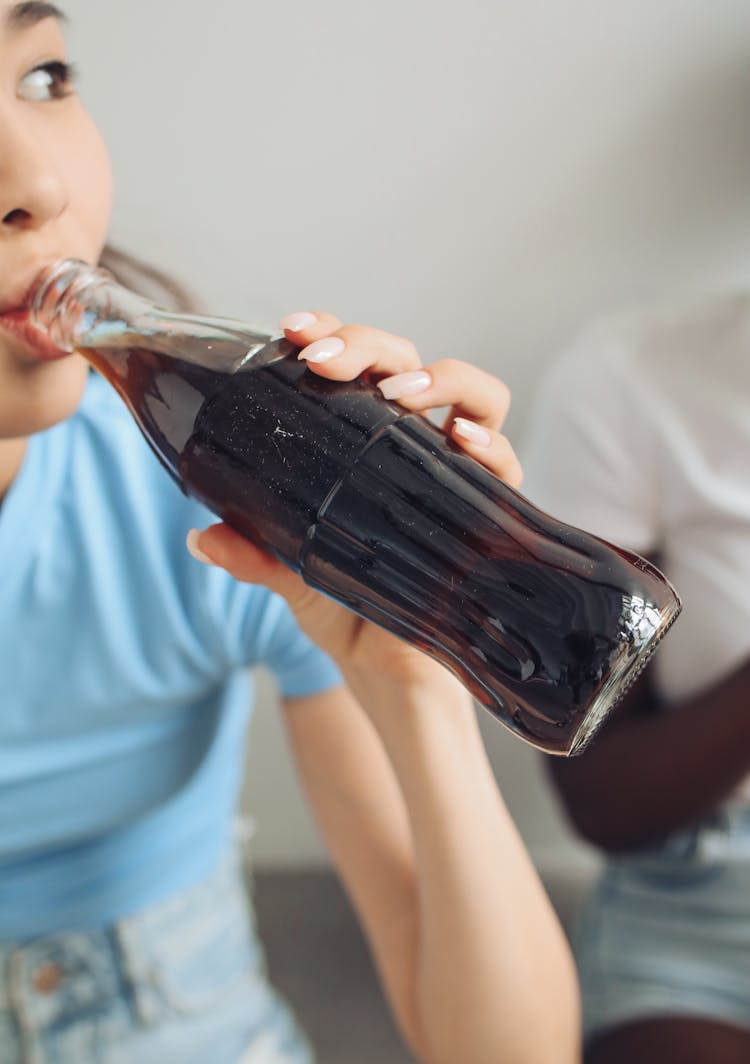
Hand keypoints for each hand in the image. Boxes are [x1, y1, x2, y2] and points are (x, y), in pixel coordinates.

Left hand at [186, 313, 520, 684]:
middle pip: (411, 365)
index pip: (360, 367)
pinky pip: (508, 466)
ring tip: (400, 393)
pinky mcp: (493, 512)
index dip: (333, 334)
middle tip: (325, 362)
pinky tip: (466, 441)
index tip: (292, 332)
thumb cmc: (345, 608)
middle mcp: (419, 446)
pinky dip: (492, 444)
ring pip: (477, 396)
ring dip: (441, 378)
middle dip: (369, 346)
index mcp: (368, 443)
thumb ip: (254, 555)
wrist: (386, 670)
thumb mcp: (292, 577)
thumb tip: (202, 538)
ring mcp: (461, 475)